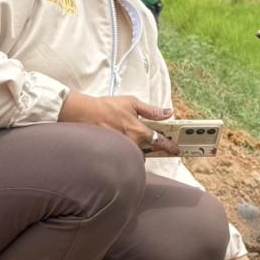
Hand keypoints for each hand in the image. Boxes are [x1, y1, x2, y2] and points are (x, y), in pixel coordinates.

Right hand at [58, 92, 176, 151]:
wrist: (83, 114)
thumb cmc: (106, 107)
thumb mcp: (132, 103)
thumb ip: (152, 110)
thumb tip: (168, 112)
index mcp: (138, 130)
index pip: (159, 141)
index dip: (170, 146)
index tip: (176, 150)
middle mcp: (131, 143)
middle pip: (148, 151)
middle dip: (150, 147)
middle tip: (146, 139)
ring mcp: (121, 150)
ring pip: (135, 155)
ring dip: (137, 149)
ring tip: (128, 136)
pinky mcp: (112, 153)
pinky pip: (124, 156)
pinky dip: (126, 151)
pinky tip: (119, 140)